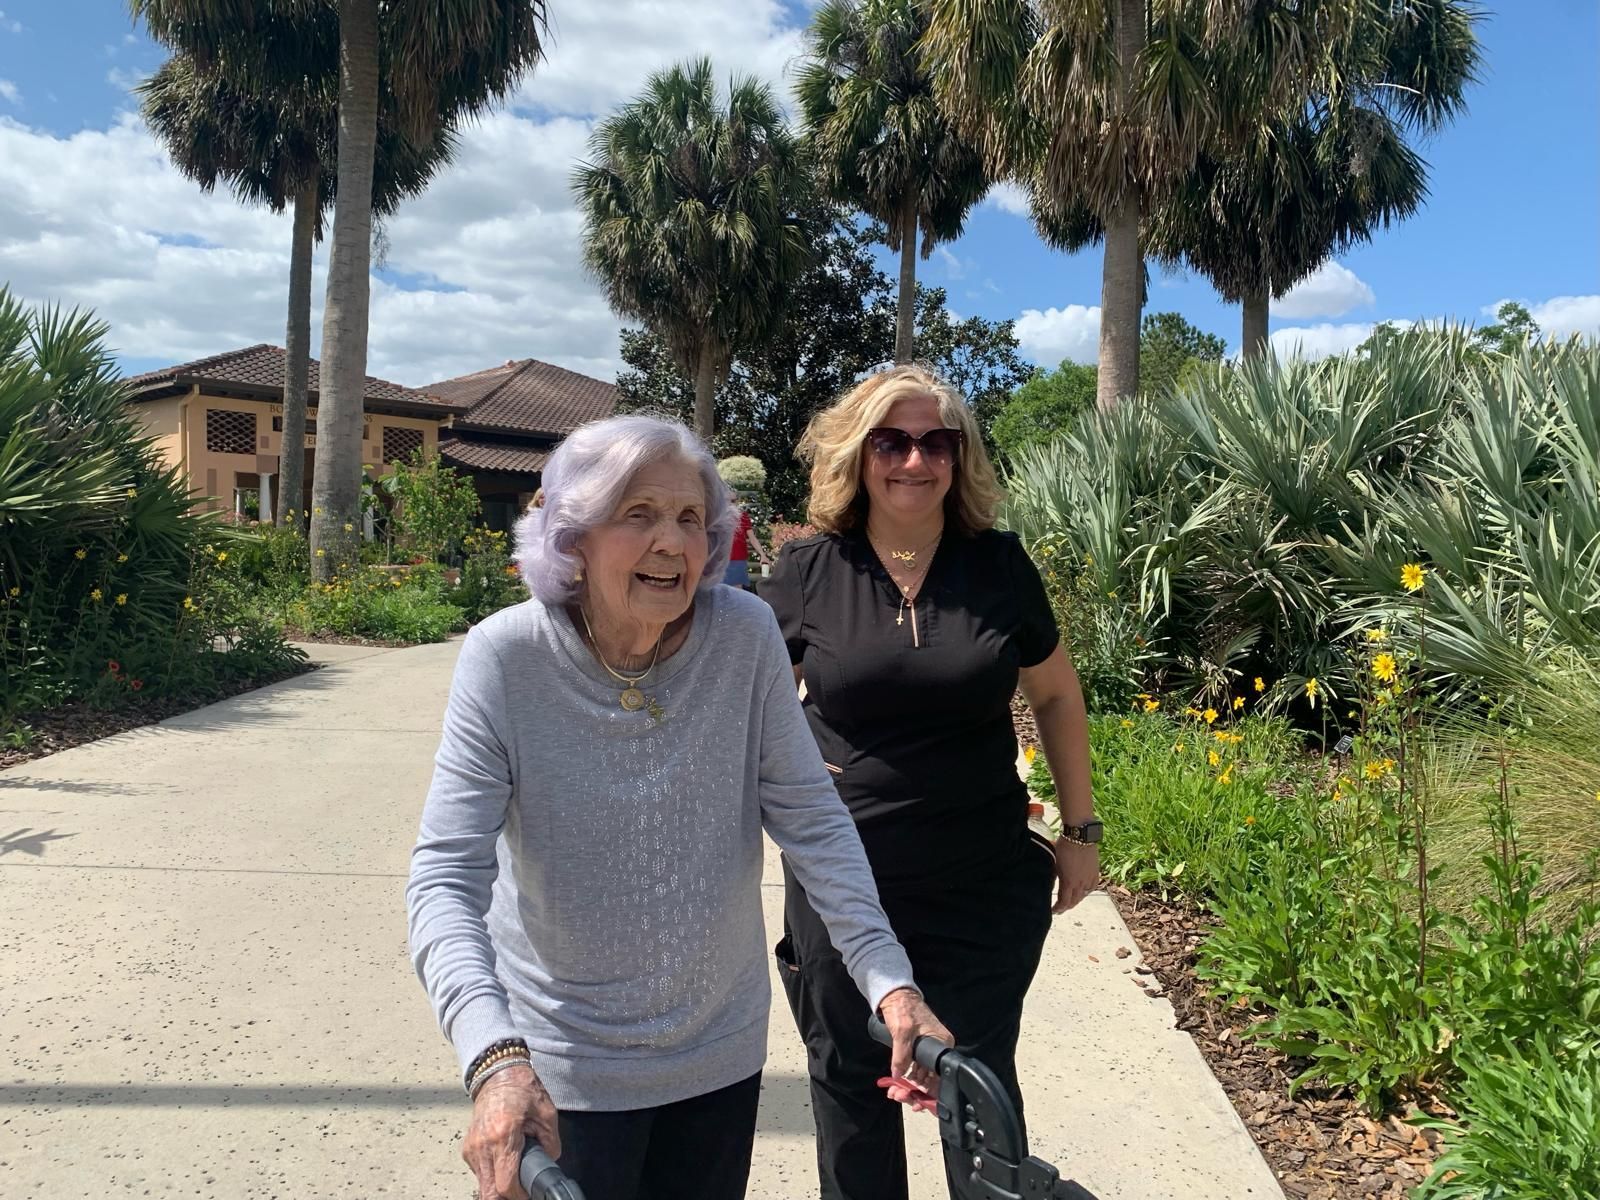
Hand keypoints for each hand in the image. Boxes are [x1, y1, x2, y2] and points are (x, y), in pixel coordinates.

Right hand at [462, 1063, 560, 1199]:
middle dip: (506, 1197)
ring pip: (482, 1185)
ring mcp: (472, 1148)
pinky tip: (504, 1165)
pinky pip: (479, 1173)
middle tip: (522, 1190)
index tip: (529, 1194)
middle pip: (488, 1193)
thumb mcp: (547, 1115)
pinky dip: (491, 1176)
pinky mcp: (468, 1148)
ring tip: (514, 1175)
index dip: (519, 1196)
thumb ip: (551, 1144)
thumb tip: (550, 1163)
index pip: (505, 1184)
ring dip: (498, 1187)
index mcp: (504, 1136)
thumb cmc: (522, 1090)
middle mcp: (483, 1145)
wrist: (498, 1074)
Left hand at [878, 987, 951, 1099]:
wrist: (895, 995)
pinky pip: (916, 1070)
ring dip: (909, 1087)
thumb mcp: (902, 1031)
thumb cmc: (904, 1008)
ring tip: (894, 1092)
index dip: (928, 1091)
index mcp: (942, 1043)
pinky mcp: (919, 1051)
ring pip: (922, 1077)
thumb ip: (901, 1054)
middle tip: (898, 1096)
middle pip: (931, 1079)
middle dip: (915, 1091)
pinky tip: (896, 1084)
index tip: (915, 1101)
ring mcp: (928, 1051)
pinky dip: (907, 1078)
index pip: (939, 1075)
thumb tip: (897, 1075)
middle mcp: (938, 1049)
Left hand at [1053, 839, 1098, 913]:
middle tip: (1060, 909)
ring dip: (1076, 900)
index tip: (1053, 911)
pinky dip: (1086, 892)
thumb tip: (1050, 885)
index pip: (1063, 902)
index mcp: (1068, 882)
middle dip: (1066, 907)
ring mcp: (1089, 879)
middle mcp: (1080, 884)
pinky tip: (1083, 892)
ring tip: (1070, 901)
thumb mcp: (1054, 863)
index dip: (1058, 909)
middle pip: (1074, 901)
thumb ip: (1054, 876)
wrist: (1080, 836)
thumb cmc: (1064, 847)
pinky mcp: (1095, 873)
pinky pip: (1091, 888)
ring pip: (1083, 896)